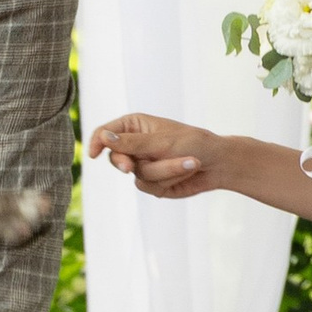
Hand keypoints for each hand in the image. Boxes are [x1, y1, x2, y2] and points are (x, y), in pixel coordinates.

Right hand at [88, 113, 223, 199]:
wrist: (218, 163)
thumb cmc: (194, 143)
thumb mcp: (162, 141)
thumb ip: (132, 142)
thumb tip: (103, 137)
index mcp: (134, 125)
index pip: (105, 133)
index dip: (97, 142)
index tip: (92, 154)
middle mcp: (135, 145)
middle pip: (116, 159)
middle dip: (128, 163)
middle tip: (131, 167)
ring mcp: (143, 164)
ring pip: (137, 175)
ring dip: (164, 172)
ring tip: (188, 162)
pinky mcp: (152, 182)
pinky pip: (149, 186)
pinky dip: (168, 181)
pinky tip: (186, 172)